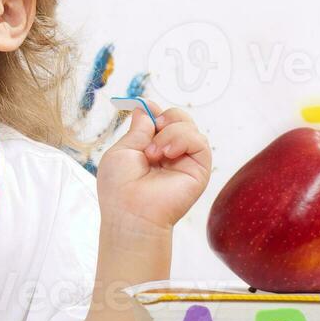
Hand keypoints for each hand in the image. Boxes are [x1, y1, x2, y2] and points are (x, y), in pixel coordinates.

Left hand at [95, 101, 211, 233]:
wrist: (131, 213)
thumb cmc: (119, 187)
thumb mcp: (122, 151)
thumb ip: (138, 129)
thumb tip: (145, 107)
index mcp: (149, 147)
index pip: (160, 119)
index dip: (154, 110)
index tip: (146, 107)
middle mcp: (169, 152)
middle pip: (178, 118)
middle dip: (165, 117)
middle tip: (152, 130)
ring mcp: (185, 160)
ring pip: (189, 126)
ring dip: (169, 132)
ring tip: (153, 154)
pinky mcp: (199, 168)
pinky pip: (199, 140)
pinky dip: (182, 139)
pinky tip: (167, 153)